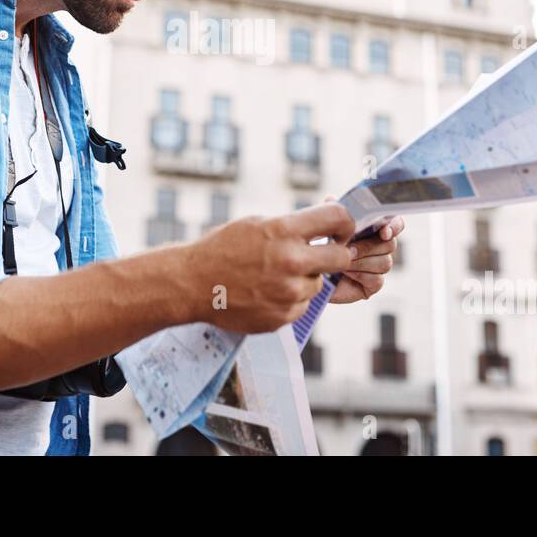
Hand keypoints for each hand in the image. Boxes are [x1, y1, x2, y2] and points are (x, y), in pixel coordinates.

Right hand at [185, 202, 354, 333]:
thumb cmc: (222, 248)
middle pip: (342, 257)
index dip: (345, 223)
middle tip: (323, 253)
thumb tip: (329, 219)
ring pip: (319, 284)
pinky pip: (302, 305)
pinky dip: (290, 299)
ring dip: (305, 278)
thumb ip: (293, 224)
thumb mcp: (257, 223)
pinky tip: (266, 292)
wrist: (192, 284)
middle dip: (336, 253)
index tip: (340, 229)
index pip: (338, 219)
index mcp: (283, 231)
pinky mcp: (283, 317)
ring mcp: (288, 293)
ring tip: (275, 275)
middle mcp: (291, 262)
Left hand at [324, 196, 403, 303]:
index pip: (395, 223)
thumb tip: (331, 199)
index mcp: (373, 228)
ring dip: (361, 261)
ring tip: (341, 262)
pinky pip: (377, 280)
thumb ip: (330, 213)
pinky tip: (346, 274)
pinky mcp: (373, 284)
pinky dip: (360, 276)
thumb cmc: (321, 248)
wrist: (312, 274)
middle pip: (390, 244)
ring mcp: (378, 266)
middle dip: (368, 246)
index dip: (394, 226)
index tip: (385, 232)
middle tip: (348, 248)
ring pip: (384, 262)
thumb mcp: (325, 227)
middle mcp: (380, 246)